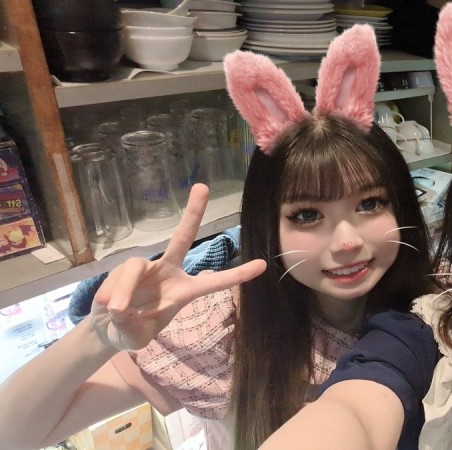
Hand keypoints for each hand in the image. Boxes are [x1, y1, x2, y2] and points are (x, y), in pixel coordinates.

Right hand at [90, 184, 266, 349]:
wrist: (107, 327)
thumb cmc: (132, 331)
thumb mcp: (135, 337)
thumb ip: (131, 326)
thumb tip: (119, 307)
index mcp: (185, 291)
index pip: (215, 282)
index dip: (237, 274)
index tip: (263, 265)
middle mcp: (169, 271)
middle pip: (182, 237)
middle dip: (193, 212)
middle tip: (203, 187)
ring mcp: (147, 267)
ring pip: (136, 267)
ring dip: (125, 290)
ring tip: (117, 310)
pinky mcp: (125, 267)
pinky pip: (118, 276)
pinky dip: (111, 293)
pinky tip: (107, 307)